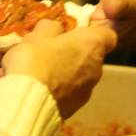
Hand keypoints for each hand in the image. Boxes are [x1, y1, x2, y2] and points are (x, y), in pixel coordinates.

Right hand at [0, 19, 116, 116]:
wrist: (27, 104)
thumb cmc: (35, 61)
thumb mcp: (37, 35)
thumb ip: (50, 28)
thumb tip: (56, 28)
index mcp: (92, 45)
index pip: (108, 35)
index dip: (93, 32)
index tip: (75, 32)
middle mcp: (96, 68)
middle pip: (90, 56)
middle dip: (72, 52)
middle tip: (50, 51)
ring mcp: (87, 90)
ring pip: (79, 75)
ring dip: (64, 72)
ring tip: (39, 73)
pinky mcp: (75, 108)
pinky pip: (69, 93)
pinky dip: (58, 89)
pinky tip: (38, 89)